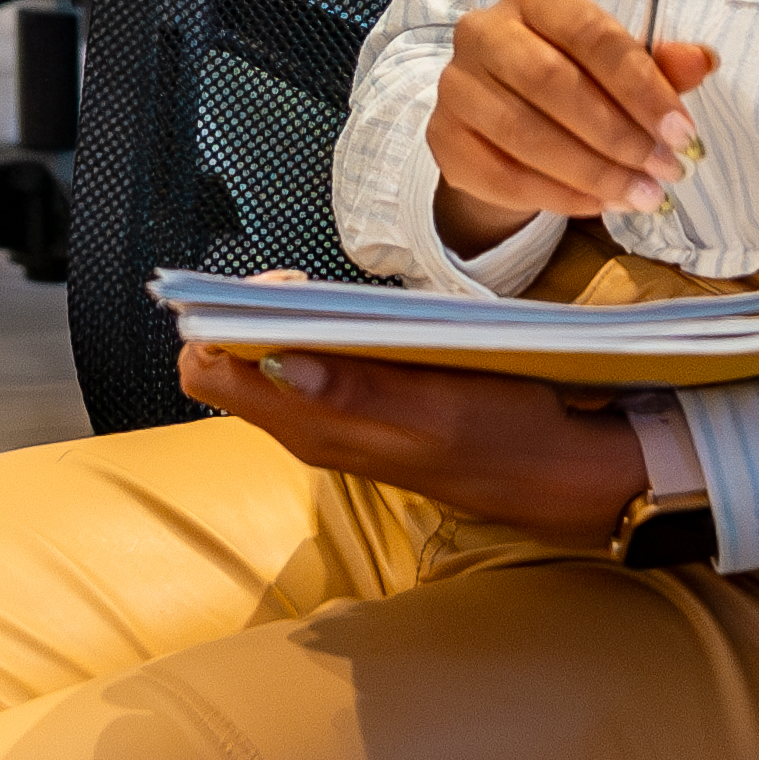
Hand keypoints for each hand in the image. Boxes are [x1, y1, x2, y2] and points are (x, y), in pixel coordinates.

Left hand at [171, 337, 653, 539]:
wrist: (551, 473)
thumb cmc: (502, 434)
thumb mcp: (438, 408)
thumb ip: (358, 390)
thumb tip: (278, 362)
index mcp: (313, 429)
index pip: (207, 375)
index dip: (221, 323)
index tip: (281, 289)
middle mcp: (307, 432)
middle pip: (227, 367)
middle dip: (250, 316)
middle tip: (309, 286)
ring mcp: (330, 429)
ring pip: (265, 370)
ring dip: (286, 327)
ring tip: (338, 302)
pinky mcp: (357, 422)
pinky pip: (307, 377)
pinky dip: (319, 343)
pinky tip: (364, 327)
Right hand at [422, 0, 714, 255]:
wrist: (502, 122)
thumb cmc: (572, 79)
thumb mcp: (618, 65)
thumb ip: (659, 63)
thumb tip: (704, 60)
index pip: (591, 35)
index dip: (642, 86)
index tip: (683, 131)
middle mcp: (483, 31)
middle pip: (553, 83)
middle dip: (618, 134)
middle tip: (666, 170)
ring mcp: (456, 85)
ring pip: (526, 134)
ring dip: (595, 172)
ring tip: (643, 195)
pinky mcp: (443, 139)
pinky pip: (503, 176)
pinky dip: (558, 195)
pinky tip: (598, 204)